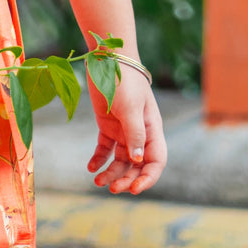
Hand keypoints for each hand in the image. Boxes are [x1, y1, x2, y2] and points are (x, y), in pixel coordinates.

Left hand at [86, 68, 166, 195]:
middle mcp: (140, 133)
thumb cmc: (124, 80)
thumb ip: (135, 134)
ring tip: (98, 180)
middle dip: (127, 179)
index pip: (156, 161)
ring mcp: (123, 130)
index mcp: (152, 129)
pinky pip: (105, 149)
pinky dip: (99, 159)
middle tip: (112, 188)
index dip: (148, 178)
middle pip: (137, 165)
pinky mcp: (108, 126)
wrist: (107, 58)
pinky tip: (91, 167)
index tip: (134, 189)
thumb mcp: (130, 107)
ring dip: (112, 173)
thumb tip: (138, 160)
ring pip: (120, 160)